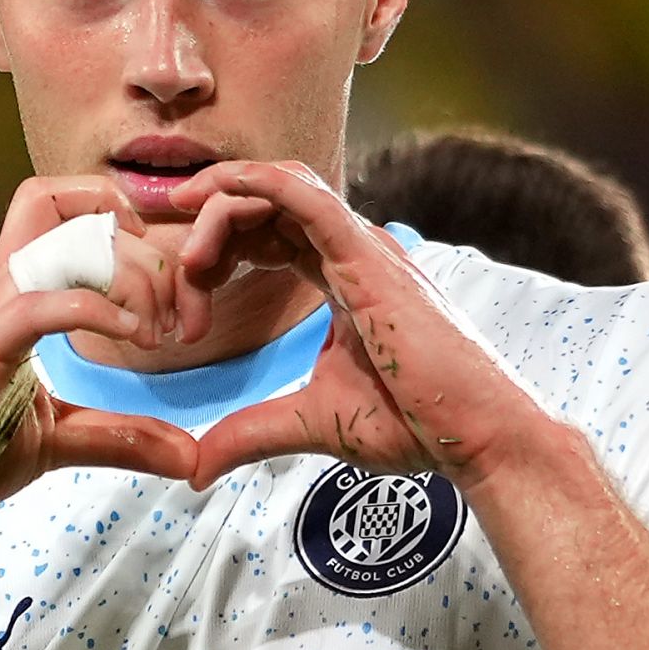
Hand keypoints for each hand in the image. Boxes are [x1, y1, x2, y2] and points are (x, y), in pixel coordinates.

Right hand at [0, 176, 196, 508]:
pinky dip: (102, 310)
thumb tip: (189, 457)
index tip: (167, 278)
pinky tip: (133, 338)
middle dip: (145, 255)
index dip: (122, 220)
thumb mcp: (59, 438)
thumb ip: (121, 437)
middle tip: (179, 318)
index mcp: (13, 292)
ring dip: (129, 276)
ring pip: (64, 240)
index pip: (62, 208)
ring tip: (158, 330)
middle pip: (74, 211)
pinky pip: (48, 300)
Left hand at [166, 160, 548, 489]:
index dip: (216, 251)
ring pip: (275, 192)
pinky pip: (302, 194)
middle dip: (207, 233)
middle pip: (262, 208)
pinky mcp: (366, 254)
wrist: (473, 435)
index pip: (267, 236)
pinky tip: (214, 191)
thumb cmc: (415, 423)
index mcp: (342, 278)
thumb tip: (195, 468)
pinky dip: (253, 181)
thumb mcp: (311, 423)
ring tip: (186, 256)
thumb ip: (249, 433)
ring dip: (219, 209)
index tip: (183, 304)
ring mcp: (361, 247)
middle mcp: (351, 251)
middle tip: (175, 280)